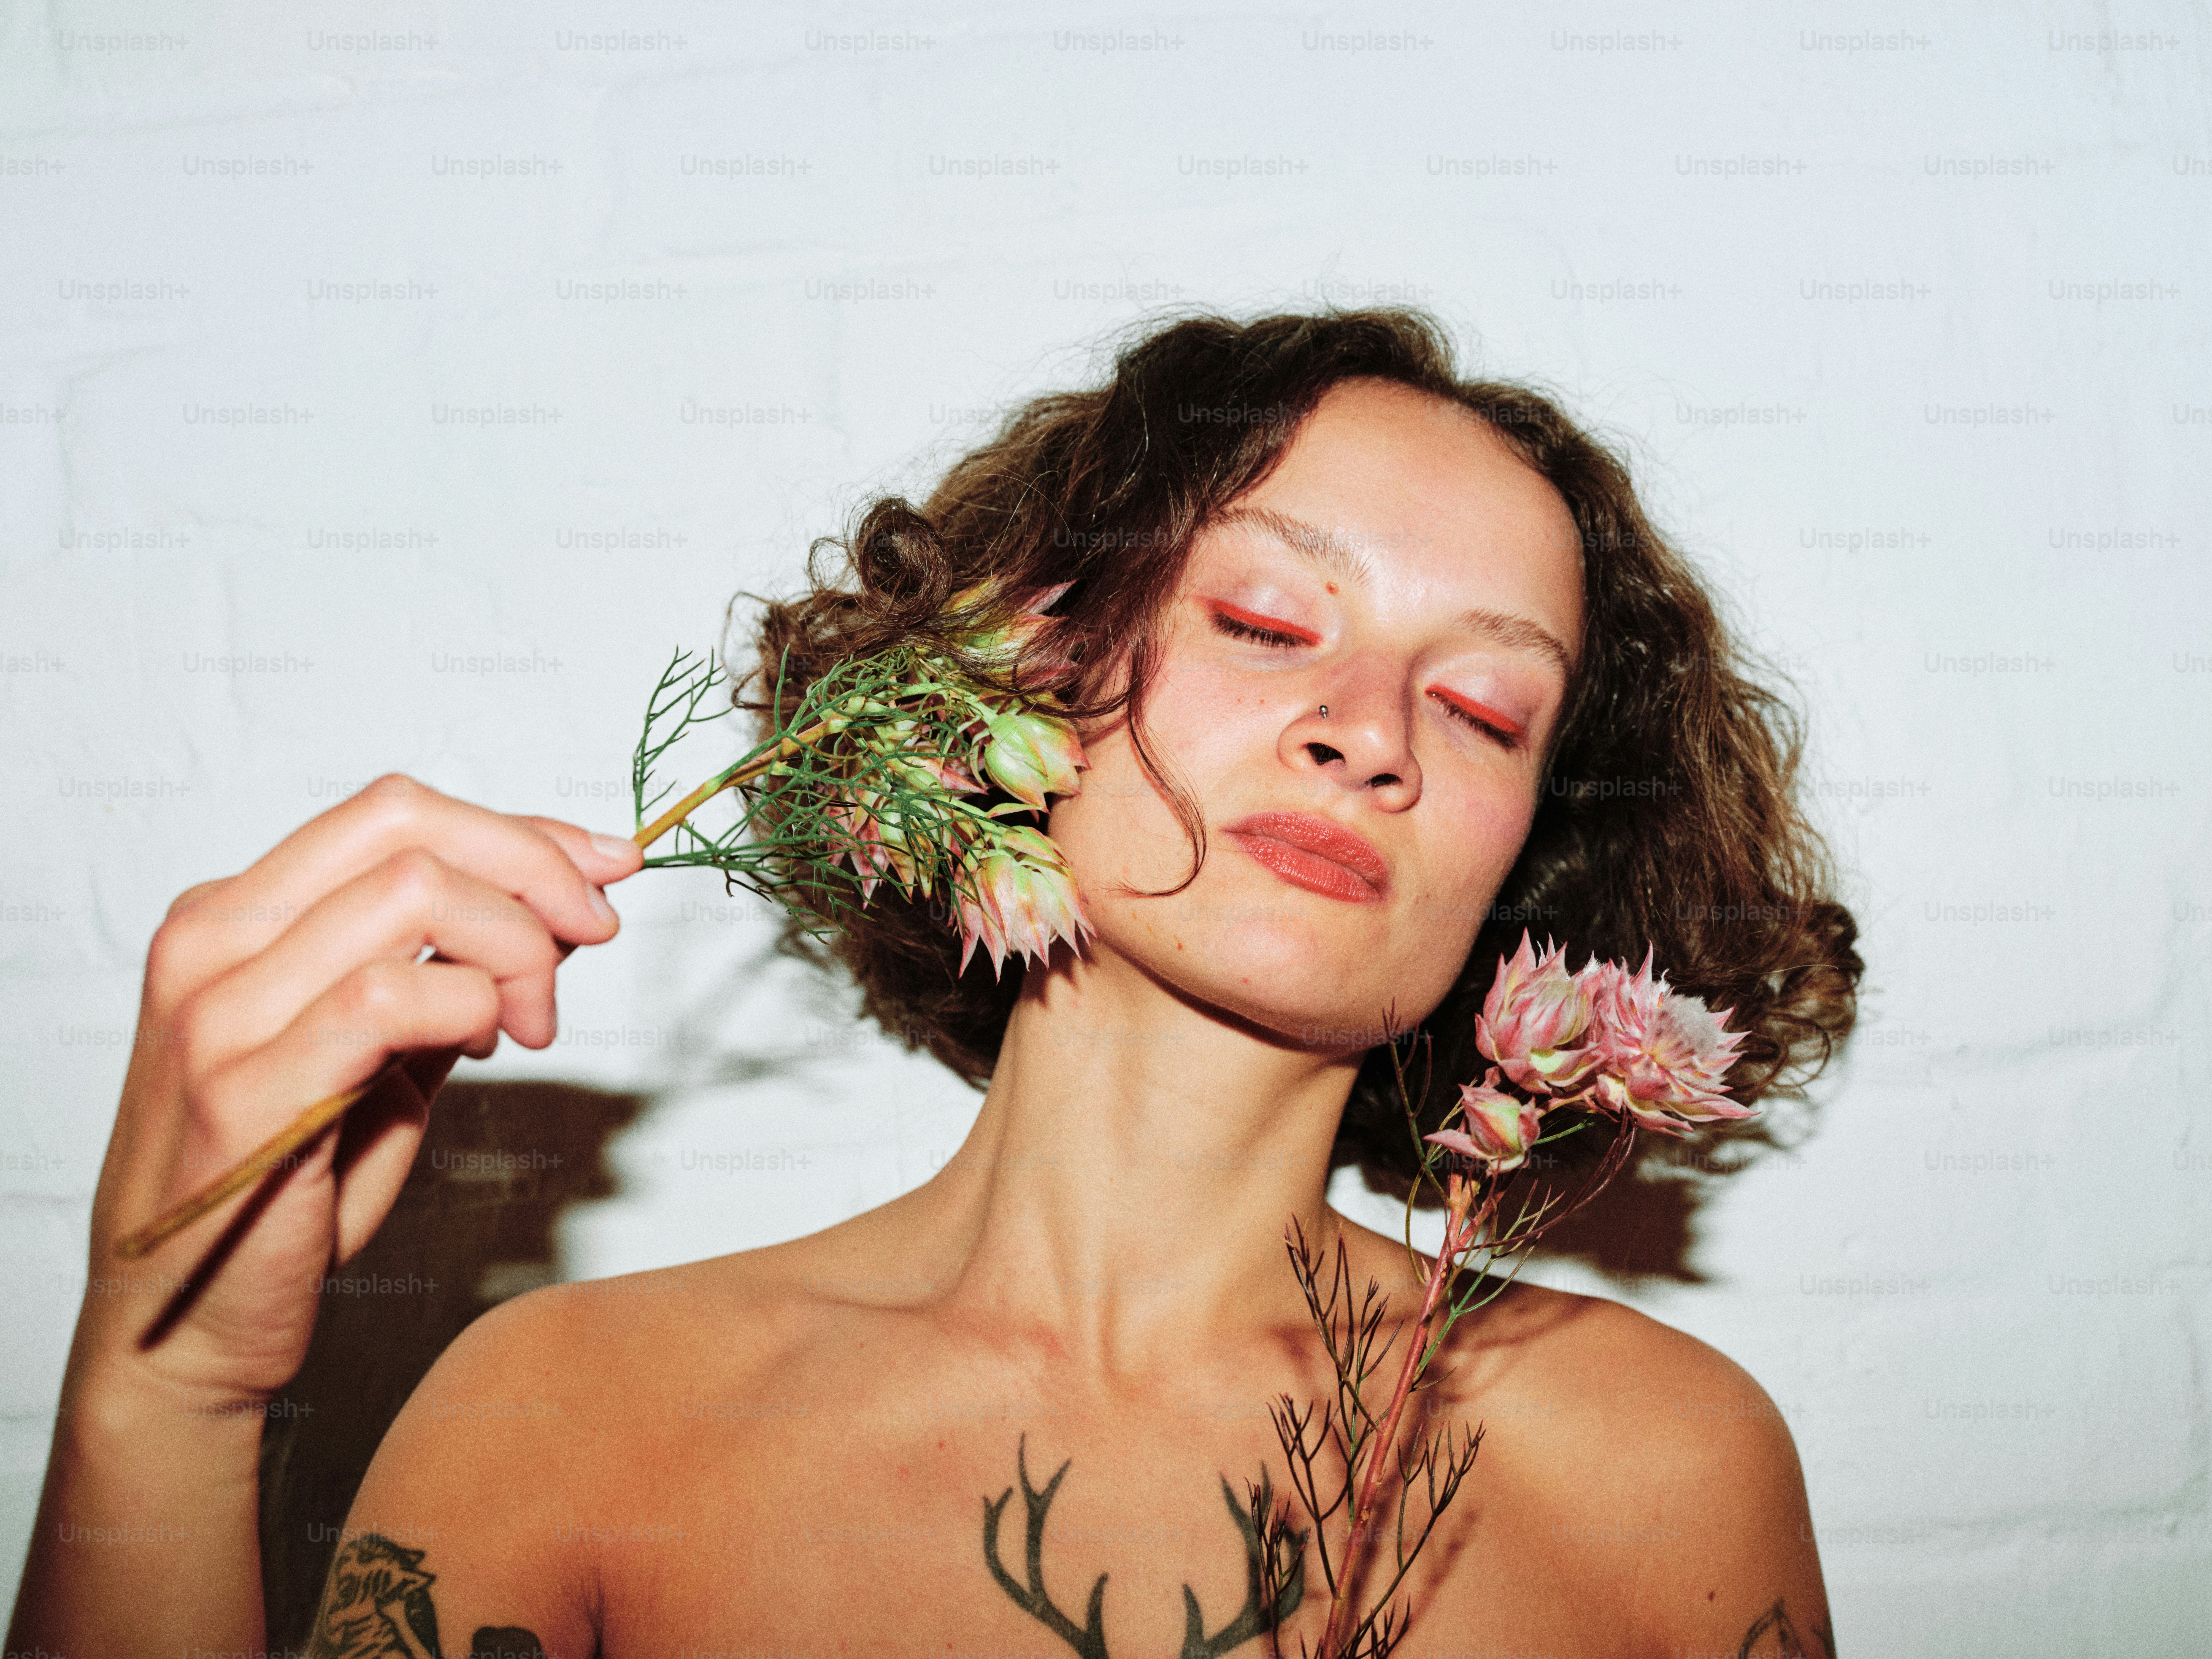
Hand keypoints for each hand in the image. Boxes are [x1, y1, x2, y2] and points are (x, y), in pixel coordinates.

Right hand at [70, 774, 643, 1403]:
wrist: (188, 1319)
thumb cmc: (285, 1186)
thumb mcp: (377, 1049)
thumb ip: (442, 969)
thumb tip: (553, 904)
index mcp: (232, 916)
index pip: (393, 813)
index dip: (519, 831)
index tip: (602, 866)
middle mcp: (212, 942)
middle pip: (407, 827)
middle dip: (535, 868)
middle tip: (593, 932)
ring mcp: (219, 1012)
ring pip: (412, 892)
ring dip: (514, 945)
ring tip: (532, 1019)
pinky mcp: (248, 1088)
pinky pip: (391, 997)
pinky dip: (469, 1005)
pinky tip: (487, 1046)